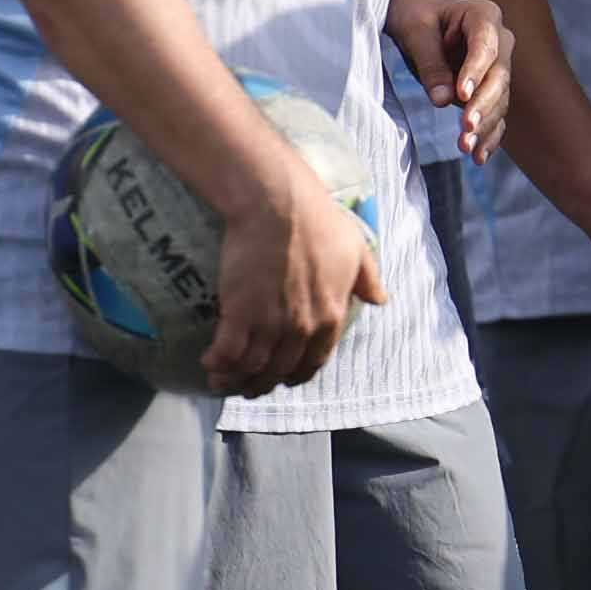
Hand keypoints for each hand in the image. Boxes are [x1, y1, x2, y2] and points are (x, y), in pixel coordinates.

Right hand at [204, 161, 386, 398]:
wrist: (279, 206)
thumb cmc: (318, 221)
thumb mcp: (357, 249)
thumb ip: (368, 279)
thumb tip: (380, 299)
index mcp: (332, 317)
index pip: (314, 362)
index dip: (297, 374)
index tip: (284, 376)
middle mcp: (303, 328)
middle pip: (280, 371)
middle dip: (263, 383)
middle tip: (249, 384)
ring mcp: (270, 324)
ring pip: (252, 367)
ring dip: (236, 379)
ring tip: (223, 379)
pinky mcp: (239, 313)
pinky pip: (228, 352)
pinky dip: (218, 363)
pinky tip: (210, 362)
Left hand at [394, 0, 511, 163]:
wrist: (416, 16)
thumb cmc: (415, 16)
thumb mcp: (415, 33)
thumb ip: (430, 64)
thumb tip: (442, 100)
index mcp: (484, 16)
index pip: (486, 47)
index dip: (476, 72)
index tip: (462, 95)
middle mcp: (500, 42)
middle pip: (498, 77)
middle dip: (482, 105)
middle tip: (466, 127)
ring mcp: (497, 68)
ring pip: (498, 100)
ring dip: (484, 125)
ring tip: (465, 146)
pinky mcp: (489, 90)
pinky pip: (494, 114)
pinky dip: (488, 136)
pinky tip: (478, 157)